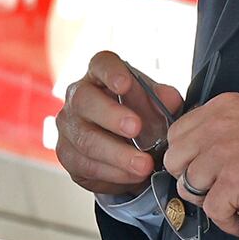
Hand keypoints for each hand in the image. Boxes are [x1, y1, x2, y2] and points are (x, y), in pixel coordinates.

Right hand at [55, 51, 183, 195]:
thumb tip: (170, 99)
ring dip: (117, 154)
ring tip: (143, 165)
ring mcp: (69, 126)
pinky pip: (87, 165)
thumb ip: (164, 100)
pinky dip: (113, 173)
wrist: (122, 147)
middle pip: (85, 100)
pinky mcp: (68, 154)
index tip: (125, 84)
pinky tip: (132, 175)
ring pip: (86, 139)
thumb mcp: (154, 104)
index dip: (111, 72)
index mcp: (100, 75)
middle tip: (136, 128)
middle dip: (111, 115)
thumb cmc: (137, 115)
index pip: (101, 64)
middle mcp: (78, 96)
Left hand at [162, 92, 238, 235]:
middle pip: (175, 161)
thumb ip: (224, 123)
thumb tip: (203, 146)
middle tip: (210, 187)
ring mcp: (221, 157)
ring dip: (207, 201)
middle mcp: (214, 130)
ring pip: (189, 187)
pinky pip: (212, 211)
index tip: (197, 166)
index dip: (185, 155)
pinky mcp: (232, 184)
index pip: (177, 133)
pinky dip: (225, 221)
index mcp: (218, 109)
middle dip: (189, 177)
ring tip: (227, 204)